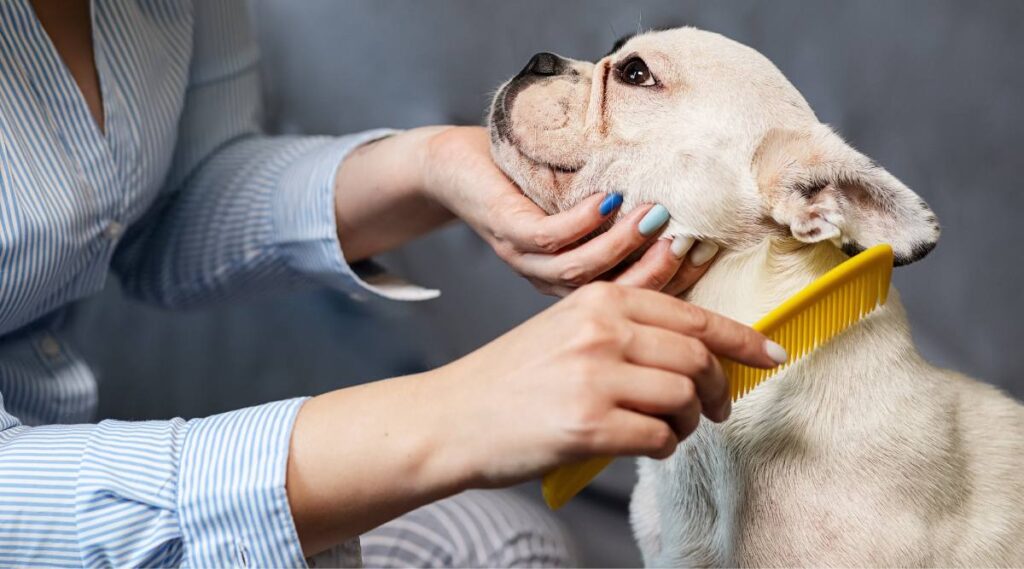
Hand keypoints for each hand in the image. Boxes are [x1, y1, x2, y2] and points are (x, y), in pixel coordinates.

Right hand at [286, 282, 783, 553]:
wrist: (451, 417)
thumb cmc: (511, 379)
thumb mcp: (567, 330)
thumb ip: (627, 329)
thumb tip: (699, 351)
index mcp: (599, 299)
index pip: (694, 317)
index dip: (743, 339)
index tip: (771, 355)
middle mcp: (600, 330)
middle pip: (698, 358)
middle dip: (721, 389)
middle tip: (716, 410)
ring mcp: (594, 377)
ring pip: (685, 399)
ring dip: (688, 423)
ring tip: (668, 430)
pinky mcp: (587, 425)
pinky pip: (658, 438)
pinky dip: (662, 447)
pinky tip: (642, 445)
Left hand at [420, 126, 718, 295]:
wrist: (453, 166)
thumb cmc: (522, 180)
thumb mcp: (578, 196)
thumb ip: (619, 205)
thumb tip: (683, 190)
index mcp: (574, 278)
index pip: (632, 295)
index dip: (673, 280)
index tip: (707, 253)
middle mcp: (552, 277)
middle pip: (612, 297)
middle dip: (656, 274)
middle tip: (689, 242)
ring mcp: (525, 257)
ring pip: (579, 272)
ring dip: (621, 247)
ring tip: (653, 214)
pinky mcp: (505, 228)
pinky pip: (546, 238)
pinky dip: (579, 223)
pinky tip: (605, 200)